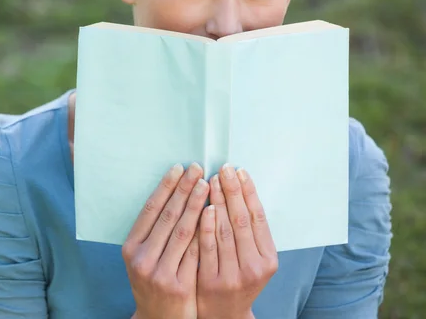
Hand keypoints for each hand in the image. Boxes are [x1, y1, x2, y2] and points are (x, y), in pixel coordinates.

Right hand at [123, 162, 208, 318]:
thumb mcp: (142, 256)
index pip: (150, 210)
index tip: (179, 168)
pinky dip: (205, 231)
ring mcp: (160, 273)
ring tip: (207, 185)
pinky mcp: (179, 285)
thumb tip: (174, 191)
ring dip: (197, 205)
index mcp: (130, 248)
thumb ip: (153, 231)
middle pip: (167, 216)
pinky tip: (214, 214)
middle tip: (197, 169)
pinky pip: (195, 252)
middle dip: (184, 190)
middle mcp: (142, 259)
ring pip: (183, 232)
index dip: (166, 187)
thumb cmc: (153, 281)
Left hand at [196, 165, 277, 318]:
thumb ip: (248, 232)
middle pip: (242, 220)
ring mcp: (232, 275)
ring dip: (219, 202)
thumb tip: (239, 189)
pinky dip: (206, 225)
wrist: (223, 315)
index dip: (249, 192)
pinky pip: (208, 247)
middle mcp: (253, 267)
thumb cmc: (236, 280)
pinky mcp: (211, 281)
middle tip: (224, 168)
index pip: (258, 217)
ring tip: (212, 180)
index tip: (240, 171)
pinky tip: (205, 207)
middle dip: (233, 191)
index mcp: (268, 259)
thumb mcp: (252, 258)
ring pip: (225, 231)